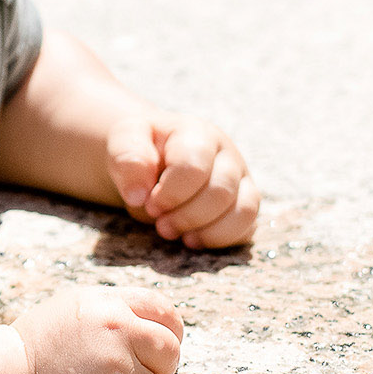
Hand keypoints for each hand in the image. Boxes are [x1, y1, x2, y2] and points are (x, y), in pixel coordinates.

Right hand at [13, 286, 183, 373]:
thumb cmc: (31, 351)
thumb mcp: (71, 311)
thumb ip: (111, 314)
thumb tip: (150, 331)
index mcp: (109, 305)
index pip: (165, 313)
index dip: (168, 334)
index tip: (155, 353)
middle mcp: (118, 332)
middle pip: (169, 356)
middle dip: (153, 373)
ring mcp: (116, 372)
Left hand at [107, 112, 259, 248]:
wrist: (150, 157)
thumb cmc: (141, 149)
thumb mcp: (124, 141)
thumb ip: (128, 158)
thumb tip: (138, 195)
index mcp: (198, 134)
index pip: (193, 167)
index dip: (169, 193)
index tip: (146, 202)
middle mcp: (226, 155)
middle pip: (220, 193)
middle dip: (185, 216)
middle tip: (159, 223)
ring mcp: (240, 180)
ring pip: (244, 211)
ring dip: (206, 231)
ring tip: (176, 233)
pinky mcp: (243, 204)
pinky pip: (248, 227)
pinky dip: (220, 239)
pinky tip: (193, 238)